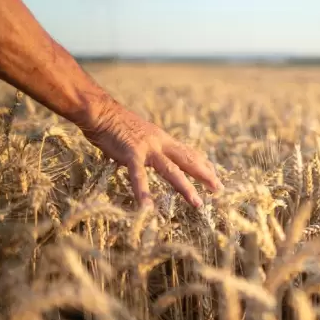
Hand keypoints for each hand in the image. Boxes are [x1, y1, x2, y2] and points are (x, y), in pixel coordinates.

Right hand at [84, 103, 221, 208]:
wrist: (100, 111)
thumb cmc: (117, 124)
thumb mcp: (143, 134)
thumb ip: (153, 145)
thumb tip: (160, 155)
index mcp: (163, 139)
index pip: (189, 153)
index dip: (203, 164)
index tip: (215, 175)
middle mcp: (160, 143)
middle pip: (188, 160)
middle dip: (205, 175)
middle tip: (219, 190)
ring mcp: (147, 148)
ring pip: (171, 170)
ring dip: (185, 187)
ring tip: (197, 203)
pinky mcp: (130, 154)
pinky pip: (138, 176)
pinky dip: (143, 192)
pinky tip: (147, 208)